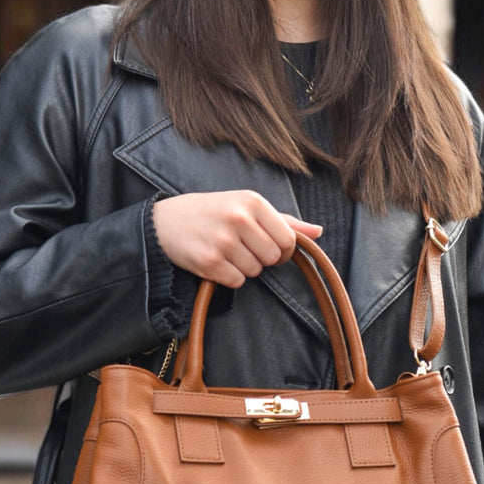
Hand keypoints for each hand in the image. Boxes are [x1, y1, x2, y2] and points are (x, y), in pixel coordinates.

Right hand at [152, 190, 322, 288]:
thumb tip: (318, 231)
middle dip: (262, 258)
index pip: (289, 238)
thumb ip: (284, 220)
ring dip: (244, 267)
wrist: (165, 221)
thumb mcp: (247, 207)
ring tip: (226, 251)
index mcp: (253, 202)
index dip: (283, 249)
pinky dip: (229, 277)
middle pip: (274, 257)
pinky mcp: (209, 261)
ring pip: (255, 271)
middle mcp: (239, 219)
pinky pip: (236, 281)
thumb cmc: (212, 212)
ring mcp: (223, 241)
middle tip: (242, 248)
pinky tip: (216, 261)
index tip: (269, 246)